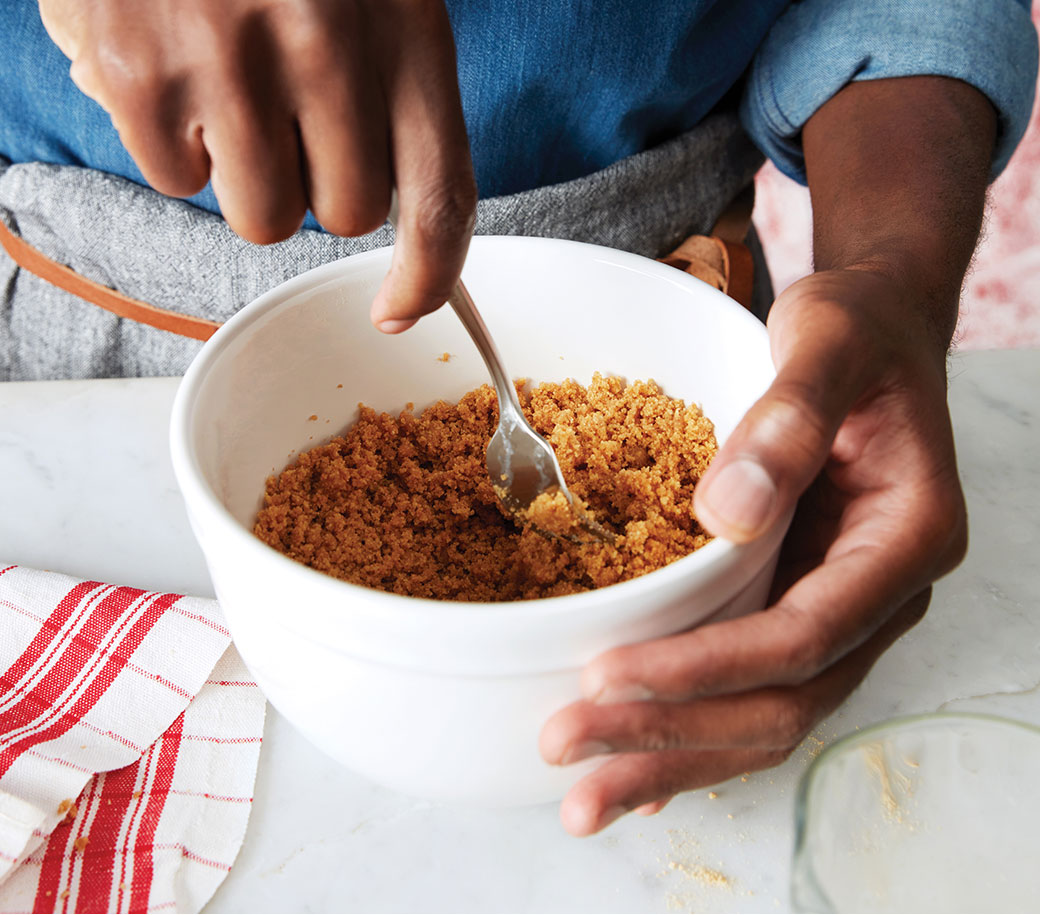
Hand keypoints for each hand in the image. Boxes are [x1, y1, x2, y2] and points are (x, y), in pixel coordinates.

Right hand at [37, 0, 476, 331]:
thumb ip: (398, 98)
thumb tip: (409, 242)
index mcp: (406, 26)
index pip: (440, 195)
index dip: (427, 274)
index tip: (399, 311)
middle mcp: (326, 47)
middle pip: (345, 215)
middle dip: (319, 183)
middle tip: (290, 111)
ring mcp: (230, 60)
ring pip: (263, 217)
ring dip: (248, 175)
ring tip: (230, 86)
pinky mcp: (141, 73)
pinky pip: (177, 181)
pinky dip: (175, 143)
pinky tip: (175, 69)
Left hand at [539, 267, 967, 835]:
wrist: (874, 337)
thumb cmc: (860, 334)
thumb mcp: (829, 345)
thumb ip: (791, 419)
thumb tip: (730, 514)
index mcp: (905, 539)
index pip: (802, 634)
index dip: (705, 665)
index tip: (607, 675)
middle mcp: (878, 595)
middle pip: (780, 702)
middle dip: (671, 734)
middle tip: (567, 750)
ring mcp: (841, 611)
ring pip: (763, 716)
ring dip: (671, 756)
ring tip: (581, 795)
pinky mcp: (799, 607)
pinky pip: (750, 690)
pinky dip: (692, 731)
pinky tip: (632, 767)